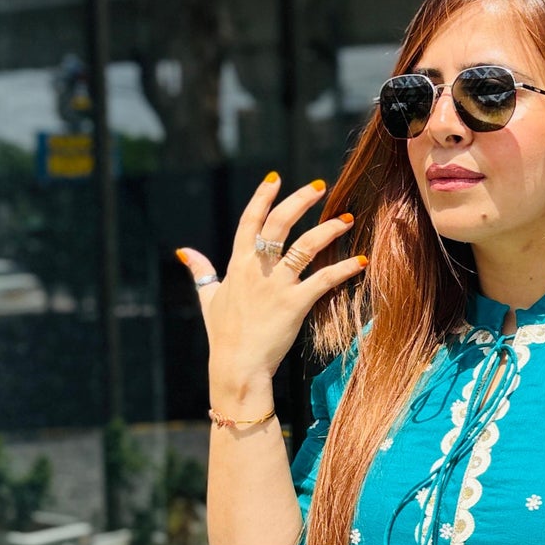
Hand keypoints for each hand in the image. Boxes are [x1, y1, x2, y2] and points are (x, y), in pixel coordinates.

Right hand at [175, 173, 366, 399]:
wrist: (236, 366)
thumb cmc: (223, 334)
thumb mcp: (208, 298)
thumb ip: (201, 271)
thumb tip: (184, 252)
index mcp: (237, 264)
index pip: (250, 221)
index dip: (262, 197)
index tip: (275, 178)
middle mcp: (256, 269)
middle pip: (279, 224)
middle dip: (300, 200)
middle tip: (319, 186)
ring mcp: (275, 285)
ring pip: (305, 247)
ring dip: (329, 230)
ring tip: (347, 219)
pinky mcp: (294, 304)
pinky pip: (322, 280)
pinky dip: (343, 269)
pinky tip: (360, 261)